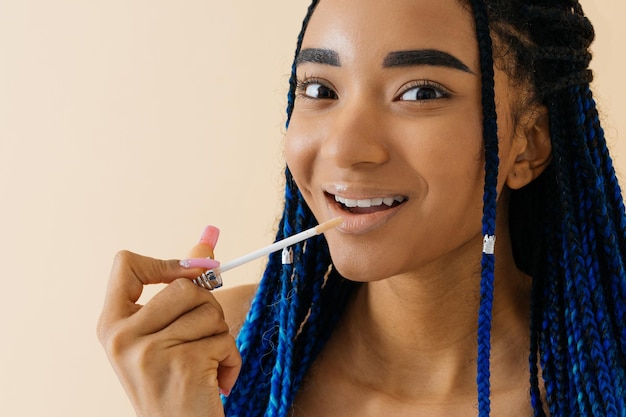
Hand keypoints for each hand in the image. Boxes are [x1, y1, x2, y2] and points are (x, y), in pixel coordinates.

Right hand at [97, 226, 240, 416]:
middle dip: (206, 308)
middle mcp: (121, 337)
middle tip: (200, 338)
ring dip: (219, 335)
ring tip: (205, 362)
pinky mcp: (183, 365)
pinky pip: (225, 339)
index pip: (124, 264)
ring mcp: (150, 352)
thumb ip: (179, 286)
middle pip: (184, 286)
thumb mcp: (162, 334)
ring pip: (209, 310)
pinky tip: (215, 381)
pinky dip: (231, 358)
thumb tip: (208, 240)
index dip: (164, 263)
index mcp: (110, 324)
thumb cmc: (171, 382)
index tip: (188, 275)